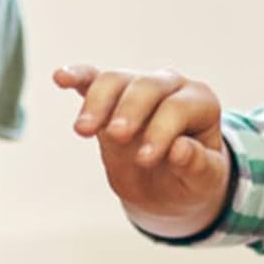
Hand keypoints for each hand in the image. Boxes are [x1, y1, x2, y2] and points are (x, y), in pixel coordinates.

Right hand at [53, 64, 230, 238]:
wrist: (168, 186)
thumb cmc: (191, 180)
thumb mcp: (203, 181)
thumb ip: (197, 165)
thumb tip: (179, 149)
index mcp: (199, 103)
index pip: (177, 108)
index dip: (161, 131)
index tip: (145, 158)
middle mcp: (170, 86)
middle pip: (145, 86)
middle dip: (129, 110)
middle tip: (117, 136)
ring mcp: (137, 88)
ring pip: (114, 80)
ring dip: (97, 102)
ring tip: (83, 130)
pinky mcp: (110, 98)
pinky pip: (92, 80)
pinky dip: (77, 77)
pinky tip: (60, 78)